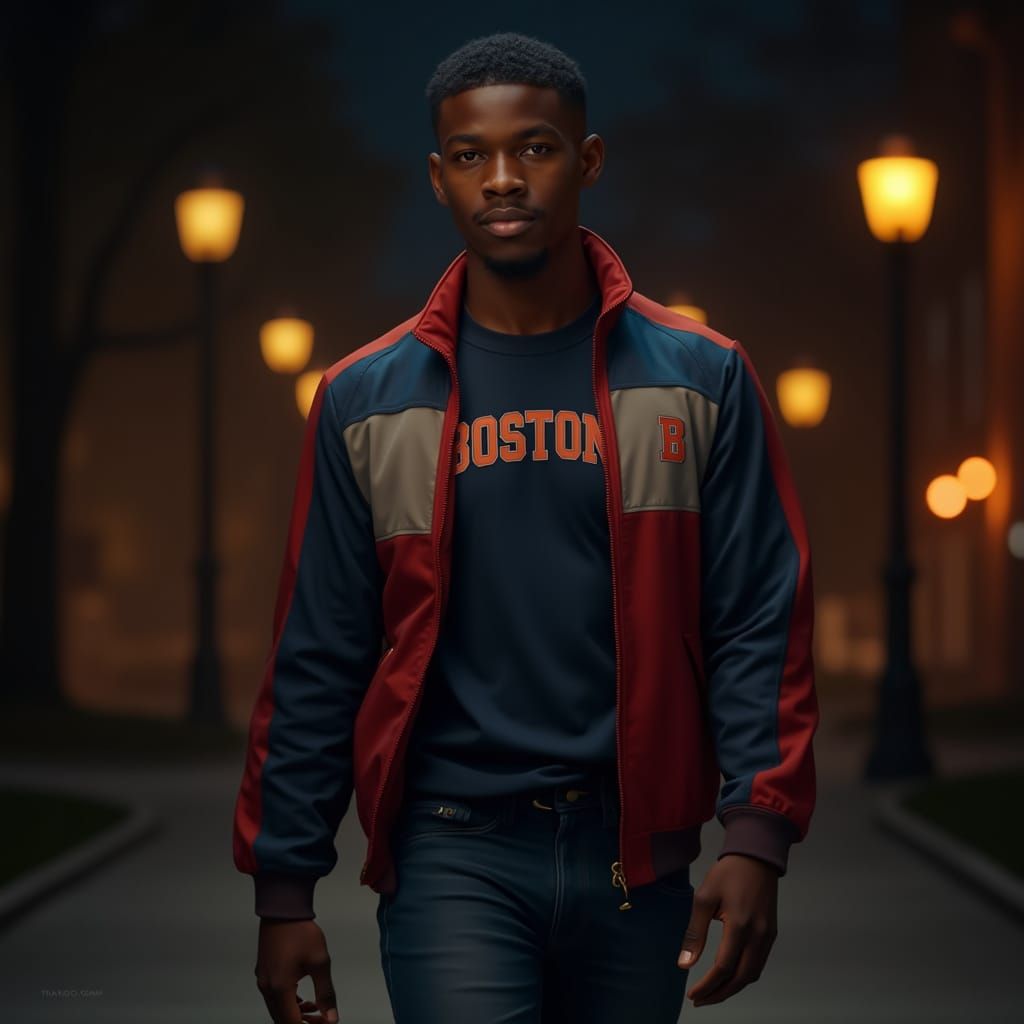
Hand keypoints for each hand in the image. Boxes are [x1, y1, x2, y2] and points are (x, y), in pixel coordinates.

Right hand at [255, 918, 338, 1022]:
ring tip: (315, 1009)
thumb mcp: (319, 962)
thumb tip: (331, 1018)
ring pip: (277, 1010)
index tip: (324, 1023)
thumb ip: (326, 993)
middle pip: (283, 1020)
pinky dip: (288, 1002)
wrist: (283, 909)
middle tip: (322, 1019)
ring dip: (295, 1014)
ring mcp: (263, 980)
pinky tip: (301, 998)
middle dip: (303, 1023)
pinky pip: (273, 998)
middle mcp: (267, 988)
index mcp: (279, 988)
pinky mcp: (263, 973)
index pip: (292, 1023)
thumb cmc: (300, 932)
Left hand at [677, 853, 778, 1006]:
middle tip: (700, 1000)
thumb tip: (684, 964)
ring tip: (712, 992)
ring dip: (732, 987)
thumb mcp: (704, 898)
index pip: (723, 968)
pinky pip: (758, 963)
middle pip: (741, 978)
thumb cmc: (727, 873)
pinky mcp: (771, 934)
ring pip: (752, 974)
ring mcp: (768, 936)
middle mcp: (758, 936)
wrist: (756, 857)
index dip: (707, 985)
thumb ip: (695, 933)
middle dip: (720, 994)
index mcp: (740, 926)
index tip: (692, 995)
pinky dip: (743, 975)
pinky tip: (729, 976)